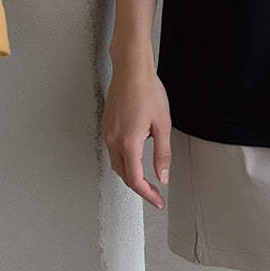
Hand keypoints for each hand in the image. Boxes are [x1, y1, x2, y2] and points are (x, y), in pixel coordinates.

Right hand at [101, 54, 171, 209]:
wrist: (131, 68)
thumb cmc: (147, 90)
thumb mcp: (163, 124)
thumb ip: (162, 153)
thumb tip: (162, 176)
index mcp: (128, 143)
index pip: (135, 180)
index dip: (147, 194)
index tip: (158, 201)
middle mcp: (113, 140)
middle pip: (124, 175)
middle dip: (140, 186)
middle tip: (155, 192)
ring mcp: (107, 132)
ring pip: (117, 163)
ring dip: (131, 172)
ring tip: (148, 175)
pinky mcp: (106, 125)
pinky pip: (113, 150)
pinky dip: (125, 158)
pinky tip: (137, 152)